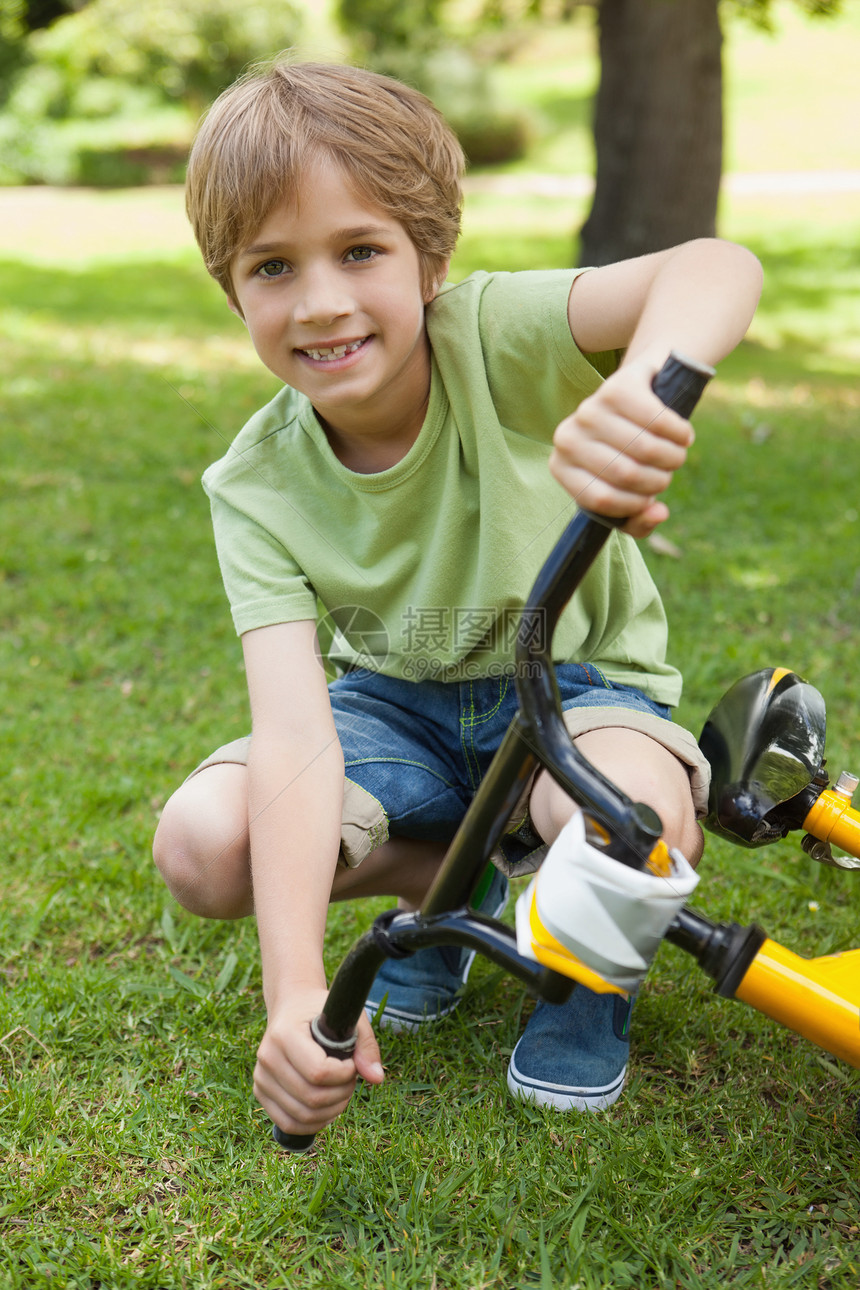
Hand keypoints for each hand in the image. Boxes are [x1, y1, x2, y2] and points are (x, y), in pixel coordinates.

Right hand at [253, 985, 384, 1135]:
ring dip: (331, 1110)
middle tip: (350, 1079)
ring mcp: (261, 1077)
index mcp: (284, 1034)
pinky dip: (313, 1123)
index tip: (352, 1064)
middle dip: (341, 1094)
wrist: (292, 1007)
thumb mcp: (347, 1017)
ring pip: (301, 1116)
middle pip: (311, 1098)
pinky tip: (328, 1108)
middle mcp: (267, 1057)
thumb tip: (377, 1078)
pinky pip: (288, 1123)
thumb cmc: (321, 1012)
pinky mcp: (261, 1092)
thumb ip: (365, 1045)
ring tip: (341, 1091)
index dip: (344, 1075)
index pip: (318, 1072)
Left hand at [549, 357, 694, 537]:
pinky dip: (679, 433)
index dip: (635, 505)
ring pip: (645, 448)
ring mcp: (589, 409)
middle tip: (669, 471)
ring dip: (673, 457)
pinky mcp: (618, 386)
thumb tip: (658, 514)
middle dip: (659, 480)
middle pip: (626, 473)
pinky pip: (658, 420)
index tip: (651, 499)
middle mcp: (567, 437)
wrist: (637, 396)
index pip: (600, 499)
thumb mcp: (627, 493)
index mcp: (561, 468)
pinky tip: (683, 435)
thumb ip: (638, 520)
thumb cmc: (628, 454)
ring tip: (677, 454)